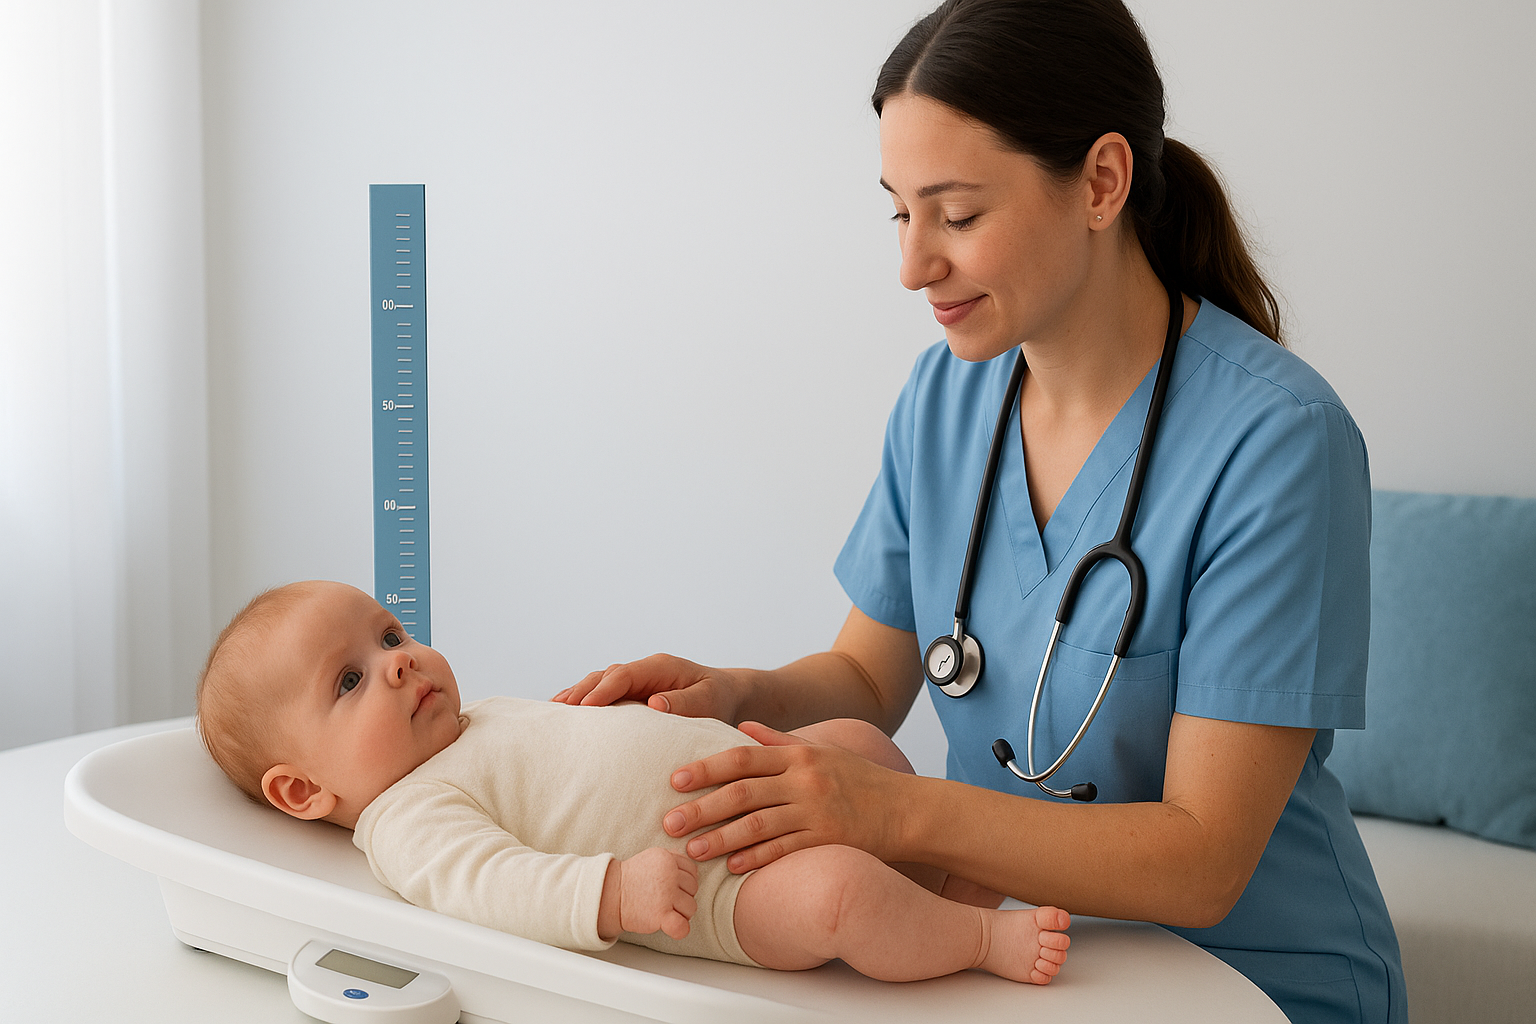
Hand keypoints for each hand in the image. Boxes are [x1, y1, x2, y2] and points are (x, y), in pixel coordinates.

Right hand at [552, 653, 742, 721]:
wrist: (727, 696)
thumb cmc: (719, 699)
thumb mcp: (709, 701)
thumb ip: (686, 703)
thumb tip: (655, 703)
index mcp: (660, 666)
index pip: (625, 675)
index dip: (603, 690)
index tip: (585, 707)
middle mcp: (644, 670)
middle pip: (605, 676)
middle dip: (581, 692)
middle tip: (559, 709)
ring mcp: (636, 681)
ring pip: (599, 683)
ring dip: (577, 695)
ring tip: (554, 712)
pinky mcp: (632, 694)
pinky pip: (604, 694)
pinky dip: (584, 702)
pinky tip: (566, 714)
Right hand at [601, 847, 698, 941]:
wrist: (610, 894)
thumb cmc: (632, 879)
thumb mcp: (652, 857)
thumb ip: (673, 859)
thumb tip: (692, 869)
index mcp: (667, 859)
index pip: (692, 872)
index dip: (684, 882)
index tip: (671, 886)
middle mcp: (669, 875)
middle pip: (693, 889)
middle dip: (682, 896)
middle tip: (664, 899)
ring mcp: (666, 895)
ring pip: (691, 907)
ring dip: (680, 912)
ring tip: (663, 910)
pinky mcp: (660, 914)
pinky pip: (682, 926)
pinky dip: (680, 930)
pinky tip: (670, 926)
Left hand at [663, 722, 904, 872]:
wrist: (906, 809)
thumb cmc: (860, 778)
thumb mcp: (822, 751)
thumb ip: (780, 741)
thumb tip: (744, 727)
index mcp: (798, 756)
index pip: (743, 758)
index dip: (706, 769)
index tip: (675, 780)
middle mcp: (804, 781)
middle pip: (742, 792)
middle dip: (702, 808)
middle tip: (669, 823)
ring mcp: (816, 811)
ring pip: (758, 825)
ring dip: (721, 839)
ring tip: (692, 852)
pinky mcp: (827, 840)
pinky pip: (784, 850)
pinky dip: (756, 858)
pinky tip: (732, 867)